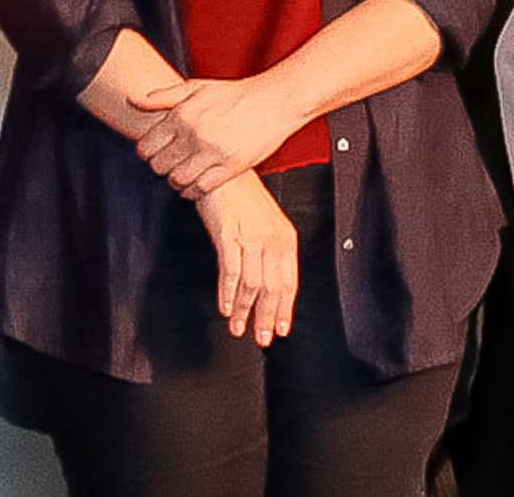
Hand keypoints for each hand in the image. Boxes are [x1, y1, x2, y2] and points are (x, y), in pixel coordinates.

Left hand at [130, 76, 300, 197]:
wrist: (277, 100)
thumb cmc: (237, 94)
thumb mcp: (198, 87)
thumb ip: (164, 96)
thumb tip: (133, 100)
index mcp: (182, 115)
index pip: (146, 148)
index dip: (149, 153)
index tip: (159, 152)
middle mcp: (194, 134)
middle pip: (159, 166)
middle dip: (163, 166)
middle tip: (174, 162)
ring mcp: (212, 152)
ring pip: (177, 180)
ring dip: (177, 180)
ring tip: (186, 173)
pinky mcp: (230, 166)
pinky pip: (199, 189)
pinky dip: (193, 191)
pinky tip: (197, 183)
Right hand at [193, 174, 298, 345]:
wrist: (224, 173)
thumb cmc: (242, 199)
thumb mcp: (264, 225)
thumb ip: (267, 251)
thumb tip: (264, 285)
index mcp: (286, 238)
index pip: (289, 281)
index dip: (285, 307)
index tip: (282, 328)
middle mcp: (273, 239)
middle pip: (274, 287)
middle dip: (268, 317)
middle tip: (263, 339)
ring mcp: (252, 238)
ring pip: (253, 284)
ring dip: (246, 311)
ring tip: (240, 330)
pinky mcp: (230, 236)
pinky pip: (232, 271)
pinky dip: (228, 293)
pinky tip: (226, 309)